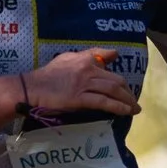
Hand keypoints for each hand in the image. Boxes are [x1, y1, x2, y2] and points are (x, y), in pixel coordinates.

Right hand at [22, 48, 137, 118]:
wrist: (32, 87)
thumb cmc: (47, 75)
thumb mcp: (66, 58)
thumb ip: (85, 56)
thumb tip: (107, 56)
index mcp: (84, 58)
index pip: (107, 57)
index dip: (118, 69)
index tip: (124, 80)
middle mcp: (88, 69)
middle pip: (115, 79)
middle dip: (128, 91)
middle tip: (132, 100)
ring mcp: (84, 84)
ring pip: (113, 90)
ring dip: (127, 100)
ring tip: (134, 109)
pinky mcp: (80, 98)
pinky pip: (104, 102)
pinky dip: (118, 107)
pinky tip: (126, 111)